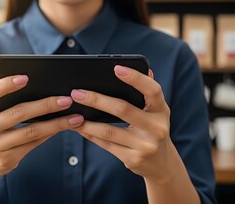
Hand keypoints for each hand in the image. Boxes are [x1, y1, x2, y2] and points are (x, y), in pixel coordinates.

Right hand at [0, 74, 83, 180]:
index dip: (5, 85)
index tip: (26, 77)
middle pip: (18, 113)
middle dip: (45, 105)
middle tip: (66, 99)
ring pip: (30, 132)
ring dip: (56, 123)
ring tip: (74, 116)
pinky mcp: (6, 160)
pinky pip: (33, 144)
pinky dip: (50, 134)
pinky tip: (63, 127)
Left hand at [70, 65, 173, 181]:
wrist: (162, 165)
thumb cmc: (152, 130)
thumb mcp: (156, 112)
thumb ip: (148, 94)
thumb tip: (145, 69)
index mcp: (161, 110)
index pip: (152, 90)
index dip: (135, 78)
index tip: (116, 68)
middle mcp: (156, 127)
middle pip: (123, 109)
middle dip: (96, 100)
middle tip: (77, 93)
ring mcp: (145, 145)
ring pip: (110, 130)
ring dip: (87, 122)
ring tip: (72, 113)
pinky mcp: (133, 159)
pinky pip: (106, 144)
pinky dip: (91, 135)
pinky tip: (80, 127)